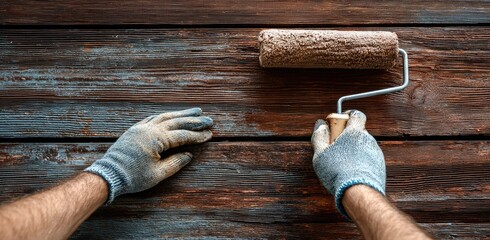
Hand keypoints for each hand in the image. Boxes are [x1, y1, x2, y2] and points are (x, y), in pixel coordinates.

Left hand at [85, 107, 212, 203]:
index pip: (182, 135)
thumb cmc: (133, 177)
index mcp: (156, 139)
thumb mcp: (158, 174)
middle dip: (194, 120)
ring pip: (165, 116)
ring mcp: (141, 127)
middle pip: (176, 122)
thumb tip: (189, 155)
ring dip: (181, 114)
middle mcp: (149, 129)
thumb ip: (175, 163)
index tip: (210, 134)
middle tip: (209, 119)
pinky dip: (165, 115)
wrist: (108, 175)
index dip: (197, 135)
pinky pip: (153, 117)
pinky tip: (171, 115)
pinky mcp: (134, 129)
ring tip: (195, 111)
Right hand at [311, 110, 384, 217]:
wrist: (359, 193)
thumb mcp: (320, 154)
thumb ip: (319, 137)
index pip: (357, 115)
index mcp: (355, 132)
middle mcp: (368, 140)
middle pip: (358, 131)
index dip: (348, 116)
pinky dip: (360, 161)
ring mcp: (376, 153)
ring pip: (363, 146)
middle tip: (335, 146)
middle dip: (347, 136)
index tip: (339, 123)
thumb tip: (320, 125)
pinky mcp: (380, 166)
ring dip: (354, 150)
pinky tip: (351, 172)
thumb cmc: (338, 171)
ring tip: (342, 163)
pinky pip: (368, 158)